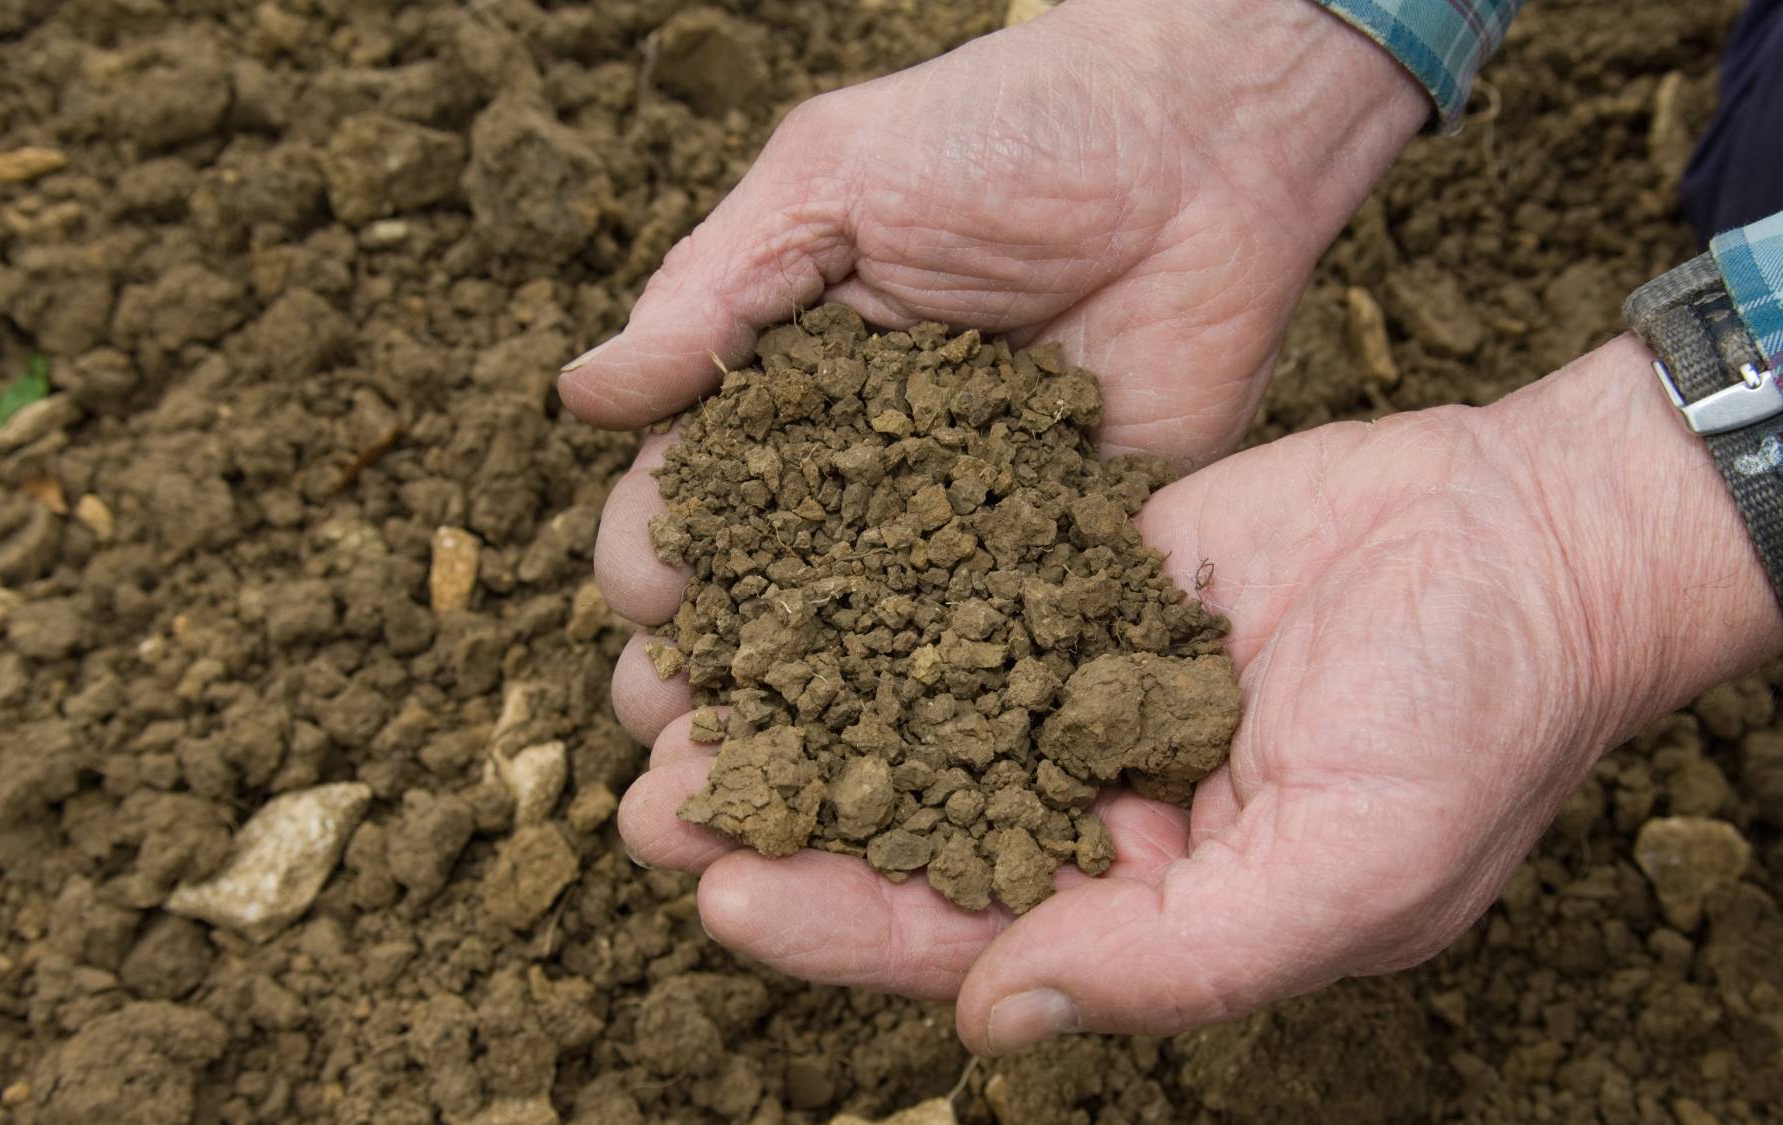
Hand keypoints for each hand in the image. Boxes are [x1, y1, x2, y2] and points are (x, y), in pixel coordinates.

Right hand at [565, 0, 1426, 743]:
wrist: (1203, 141)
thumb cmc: (1006, 129)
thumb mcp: (834, 180)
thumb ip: (713, 291)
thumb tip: (579, 397)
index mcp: (782, 387)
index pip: (689, 492)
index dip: (654, 550)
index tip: (647, 597)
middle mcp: (857, 475)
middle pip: (760, 595)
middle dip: (706, 667)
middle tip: (672, 733)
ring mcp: (957, 526)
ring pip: (862, 648)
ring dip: (803, 722)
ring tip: (759, 791)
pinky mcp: (1059, 554)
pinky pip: (992, 642)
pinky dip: (946, 711)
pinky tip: (906, 778)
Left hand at [615, 336, 1782, 1052]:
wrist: (1535, 540)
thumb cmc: (1473, 725)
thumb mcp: (1346, 875)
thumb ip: (1174, 965)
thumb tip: (991, 1019)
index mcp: (1150, 910)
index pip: (966, 937)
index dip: (841, 925)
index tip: (719, 893)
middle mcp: (1102, 812)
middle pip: (914, 832)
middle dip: (788, 819)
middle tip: (654, 794)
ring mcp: (1088, 691)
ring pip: (919, 713)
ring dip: (809, 707)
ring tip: (680, 690)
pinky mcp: (1090, 580)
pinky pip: (969, 597)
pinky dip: (877, 597)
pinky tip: (781, 580)